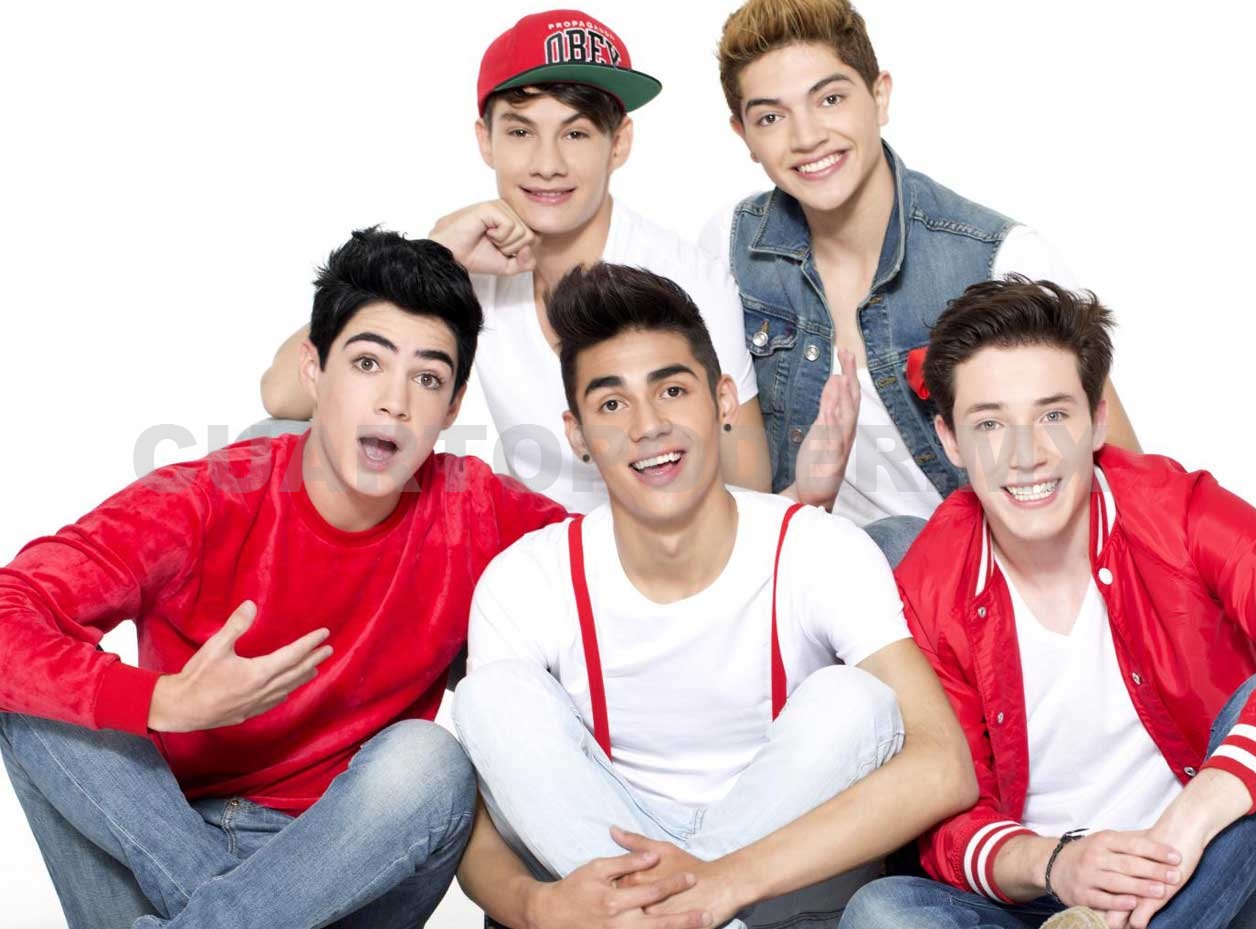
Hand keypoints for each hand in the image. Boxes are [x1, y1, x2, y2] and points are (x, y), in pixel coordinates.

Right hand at [148, 601, 331, 731]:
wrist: (180, 708)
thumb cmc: (197, 676)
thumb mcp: (215, 647)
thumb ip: (235, 626)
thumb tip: (251, 605)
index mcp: (258, 673)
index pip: (292, 655)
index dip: (310, 644)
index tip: (324, 634)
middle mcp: (262, 690)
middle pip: (295, 672)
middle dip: (313, 659)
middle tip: (329, 649)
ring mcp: (256, 703)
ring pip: (287, 688)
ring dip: (302, 677)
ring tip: (315, 668)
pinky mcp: (248, 712)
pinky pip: (274, 701)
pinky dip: (286, 691)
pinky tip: (286, 690)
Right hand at [429, 200, 537, 274]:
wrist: (452, 254)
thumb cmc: (475, 256)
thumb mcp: (508, 266)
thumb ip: (526, 263)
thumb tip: (530, 248)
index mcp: (514, 220)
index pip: (536, 236)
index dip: (520, 251)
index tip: (501, 250)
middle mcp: (509, 211)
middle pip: (531, 235)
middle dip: (512, 248)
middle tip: (493, 244)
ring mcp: (501, 207)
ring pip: (522, 231)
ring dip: (504, 244)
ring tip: (488, 238)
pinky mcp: (493, 207)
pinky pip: (511, 226)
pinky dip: (499, 237)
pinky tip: (485, 232)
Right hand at [525, 847, 709, 928]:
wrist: (550, 916)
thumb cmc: (575, 888)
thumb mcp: (597, 868)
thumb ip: (626, 861)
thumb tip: (651, 856)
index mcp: (616, 901)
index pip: (653, 891)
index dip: (675, 884)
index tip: (693, 877)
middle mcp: (620, 924)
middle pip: (660, 922)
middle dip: (685, 920)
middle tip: (707, 914)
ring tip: (700, 927)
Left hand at [612, 827, 743, 927]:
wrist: (718, 885)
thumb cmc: (690, 865)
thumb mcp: (663, 848)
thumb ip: (635, 841)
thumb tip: (613, 830)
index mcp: (636, 877)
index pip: (614, 884)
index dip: (617, 886)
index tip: (623, 887)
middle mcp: (640, 898)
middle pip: (619, 905)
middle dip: (621, 904)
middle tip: (631, 902)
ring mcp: (651, 916)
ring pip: (630, 921)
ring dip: (630, 918)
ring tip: (642, 911)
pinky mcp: (665, 927)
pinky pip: (649, 928)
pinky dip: (645, 925)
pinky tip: (646, 922)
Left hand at [792, 348, 858, 509]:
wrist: (815, 494)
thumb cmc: (819, 461)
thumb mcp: (824, 429)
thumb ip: (830, 405)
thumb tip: (835, 380)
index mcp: (845, 427)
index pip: (850, 396)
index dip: (849, 373)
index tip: (846, 352)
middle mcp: (845, 434)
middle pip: (851, 401)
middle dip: (850, 376)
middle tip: (848, 354)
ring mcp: (838, 446)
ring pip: (844, 417)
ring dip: (843, 396)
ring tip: (841, 375)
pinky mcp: (828, 458)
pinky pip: (831, 437)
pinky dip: (832, 422)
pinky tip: (828, 409)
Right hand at [1048, 830, 1180, 913]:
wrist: (1053, 866)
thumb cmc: (1089, 854)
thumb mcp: (1105, 841)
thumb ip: (1130, 842)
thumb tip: (1163, 835)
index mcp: (1103, 840)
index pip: (1133, 844)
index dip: (1156, 850)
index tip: (1177, 856)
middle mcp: (1094, 856)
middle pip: (1127, 863)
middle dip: (1154, 870)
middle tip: (1175, 875)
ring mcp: (1087, 876)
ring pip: (1116, 882)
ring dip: (1140, 886)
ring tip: (1161, 890)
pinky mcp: (1081, 894)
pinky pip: (1102, 899)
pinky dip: (1118, 902)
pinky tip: (1133, 904)